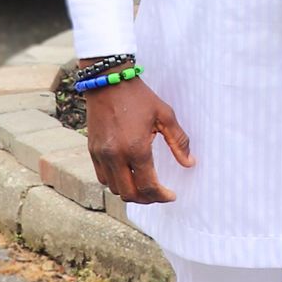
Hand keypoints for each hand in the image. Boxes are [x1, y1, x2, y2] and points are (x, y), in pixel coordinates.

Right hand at [83, 77, 192, 203]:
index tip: (171, 196)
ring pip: (113, 188)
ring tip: (144, 186)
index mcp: (136, 149)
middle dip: (146, 199)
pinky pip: (102, 177)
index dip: (161, 196)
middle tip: (159, 195)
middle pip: (129, 194)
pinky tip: (128, 176)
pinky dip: (115, 182)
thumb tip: (190, 163)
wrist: (109, 82)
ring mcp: (100, 155)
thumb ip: (179, 142)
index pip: (148, 186)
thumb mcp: (165, 116)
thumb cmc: (140, 97)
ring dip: (130, 192)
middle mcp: (115, 156)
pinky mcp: (92, 151)